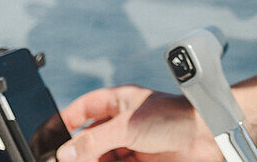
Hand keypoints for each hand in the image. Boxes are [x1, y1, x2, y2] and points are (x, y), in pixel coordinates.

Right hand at [56, 85, 221, 161]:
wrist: (208, 136)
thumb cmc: (176, 117)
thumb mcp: (128, 126)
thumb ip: (94, 141)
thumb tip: (66, 152)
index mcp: (120, 101)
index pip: (84, 108)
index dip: (65, 120)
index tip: (47, 137)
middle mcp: (123, 122)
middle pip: (89, 139)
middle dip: (76, 152)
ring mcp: (131, 143)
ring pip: (100, 157)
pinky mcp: (140, 161)